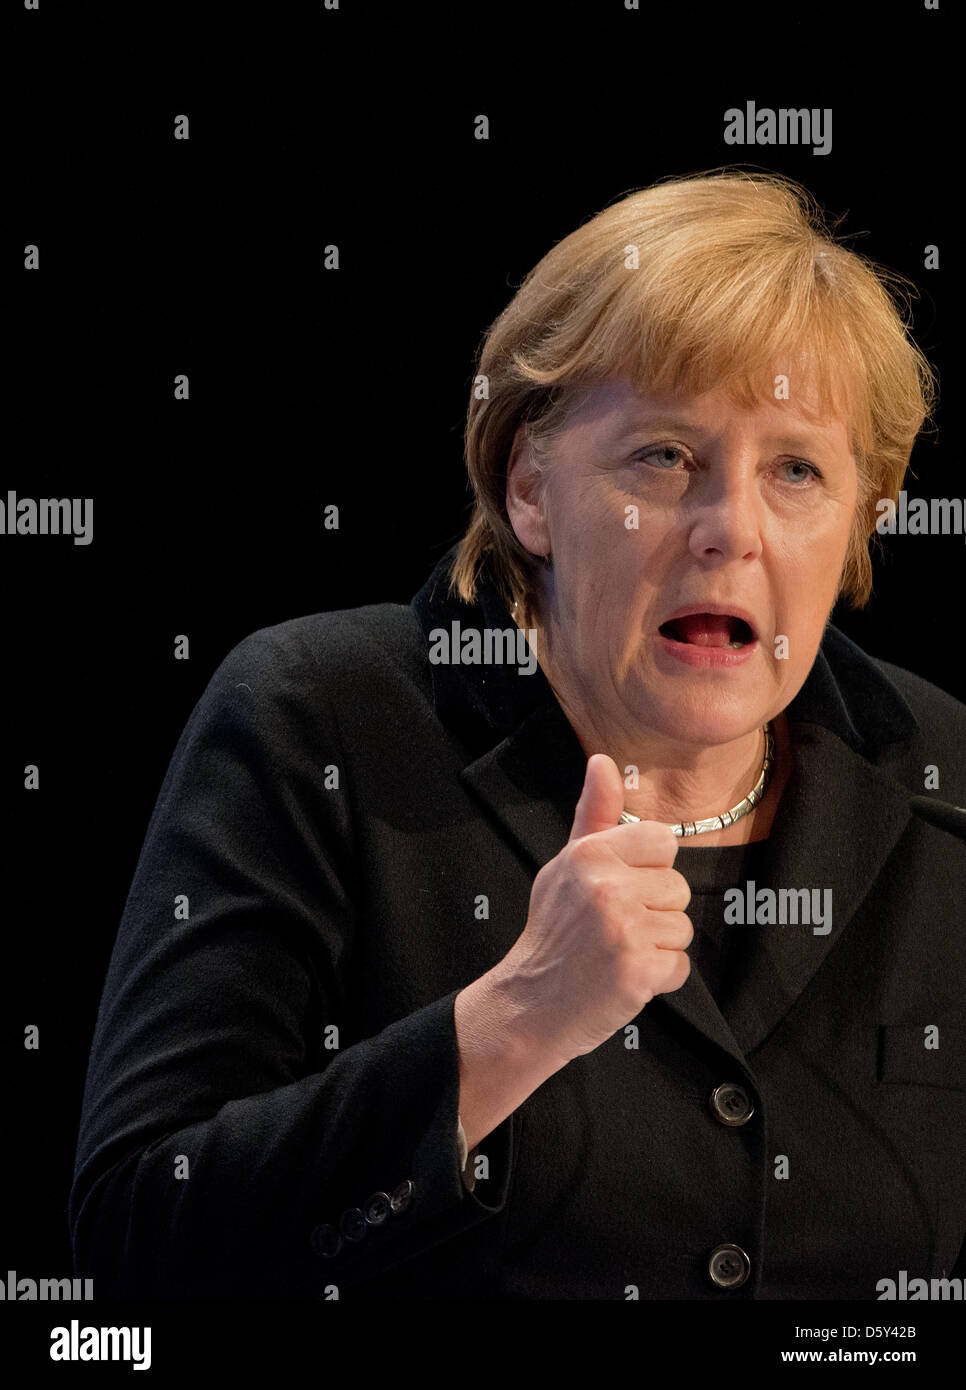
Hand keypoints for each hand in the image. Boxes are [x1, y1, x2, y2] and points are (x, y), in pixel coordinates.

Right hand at [490, 753, 692, 1065]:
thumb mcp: (565, 866)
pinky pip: (680, 966)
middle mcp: (607, 886)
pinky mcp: (638, 970)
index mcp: (590, 854)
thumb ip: (593, 815)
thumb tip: (604, 761)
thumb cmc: (553, 933)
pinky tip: (624, 979)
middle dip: (654, 912)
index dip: (648, 870)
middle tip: (612, 931)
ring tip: (617, 954)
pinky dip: (658, 979)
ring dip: (657, 947)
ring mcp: (623, 929)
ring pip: (683, 928)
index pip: (664, 841)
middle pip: (678, 888)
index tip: (619, 891)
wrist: (530, 1004)